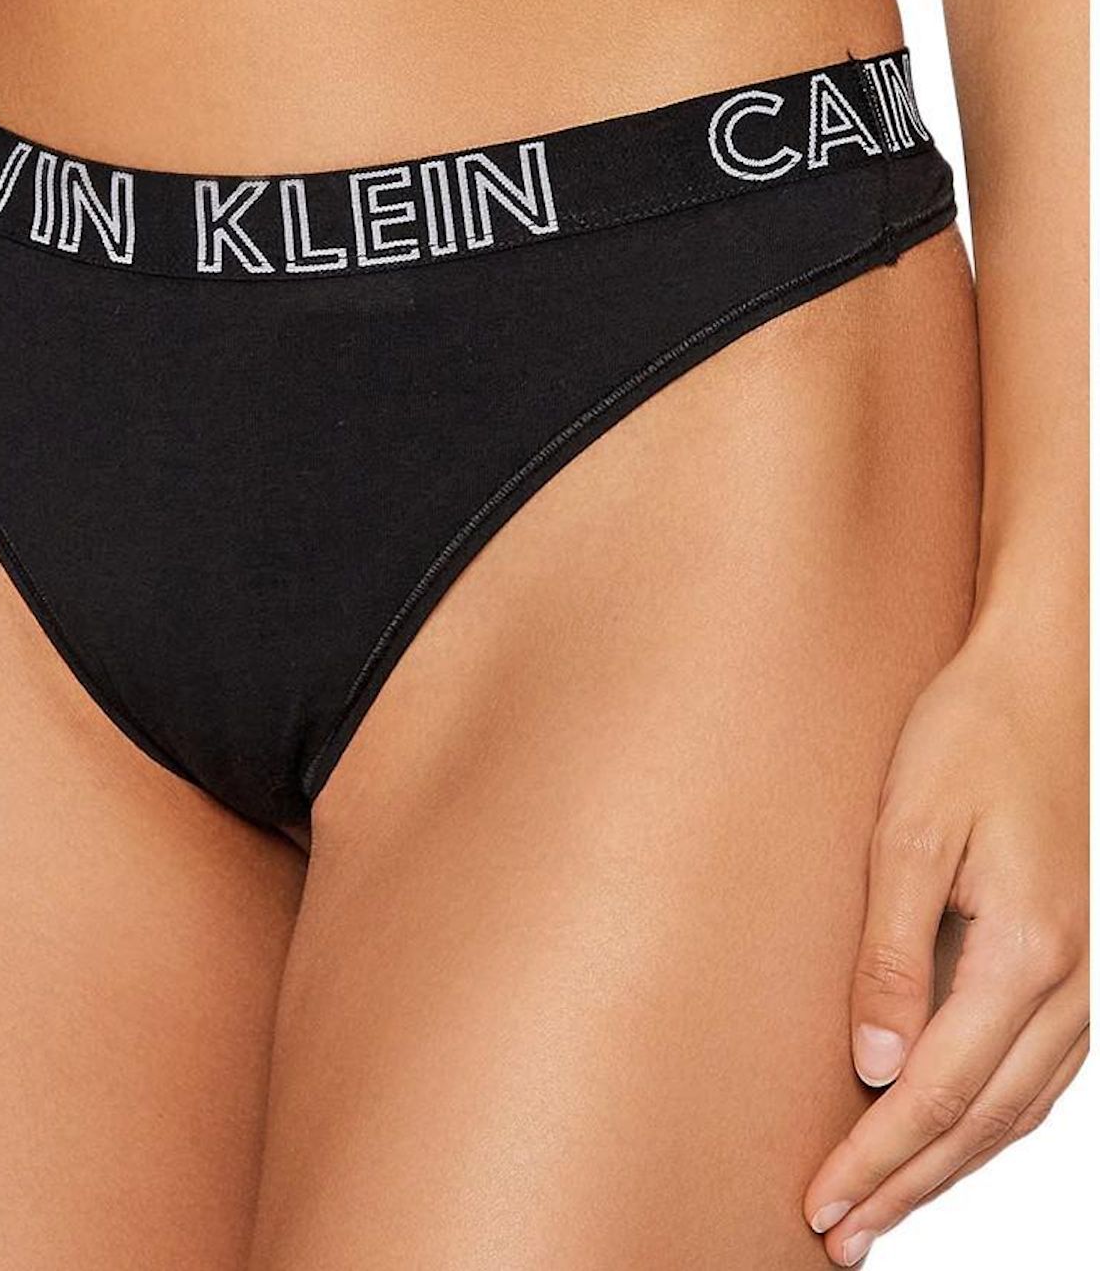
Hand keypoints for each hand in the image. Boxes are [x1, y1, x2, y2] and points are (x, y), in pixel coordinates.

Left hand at [803, 610, 1087, 1264]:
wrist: (1045, 678)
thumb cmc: (970, 737)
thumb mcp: (910, 832)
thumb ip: (891, 952)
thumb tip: (869, 1065)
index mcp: (1028, 951)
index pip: (937, 1089)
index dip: (877, 1157)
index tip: (822, 1204)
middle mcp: (1074, 980)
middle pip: (982, 1117)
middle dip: (909, 1184)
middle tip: (844, 1236)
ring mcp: (1088, 974)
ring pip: (1019, 1105)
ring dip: (951, 1164)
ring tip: (887, 1206)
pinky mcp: (1078, 956)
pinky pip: (1040, 1069)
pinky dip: (992, 1117)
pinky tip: (953, 1133)